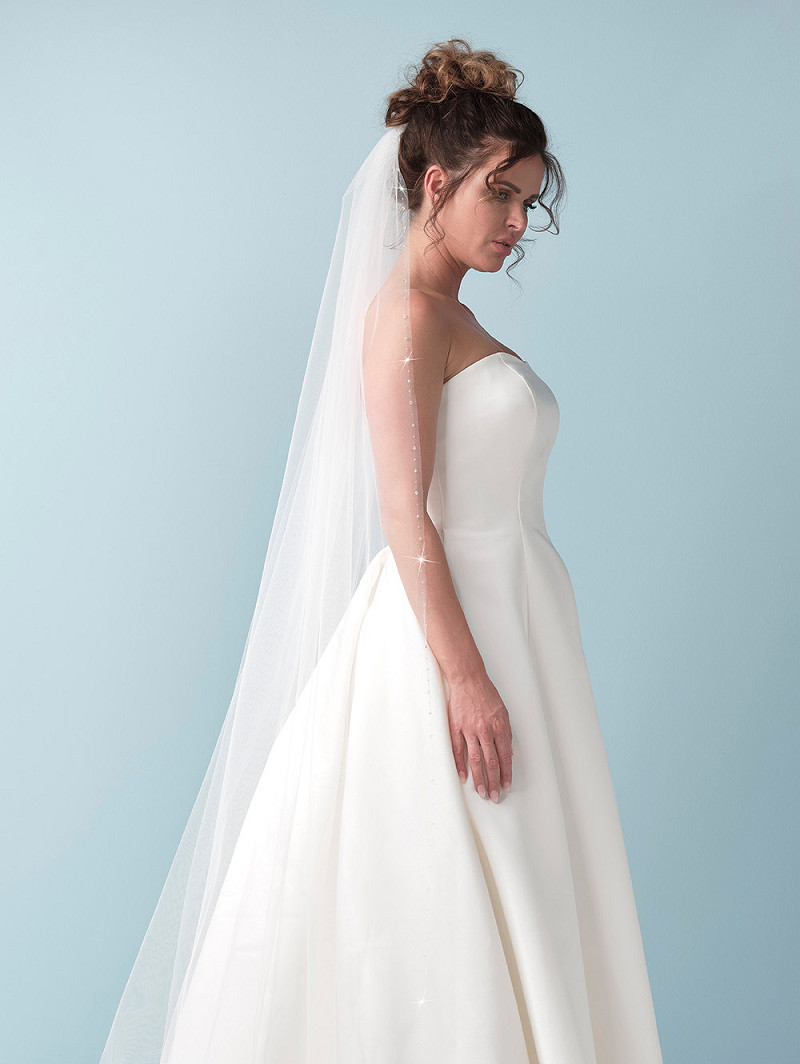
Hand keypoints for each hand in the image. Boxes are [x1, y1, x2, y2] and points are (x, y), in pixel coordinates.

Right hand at [446, 670, 512, 801]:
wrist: (469, 680)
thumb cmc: (486, 695)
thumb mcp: (504, 713)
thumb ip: (506, 734)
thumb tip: (508, 754)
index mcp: (500, 728)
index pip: (505, 757)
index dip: (506, 774)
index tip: (506, 786)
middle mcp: (486, 731)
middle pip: (491, 763)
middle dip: (494, 782)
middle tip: (495, 796)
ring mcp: (469, 730)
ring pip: (476, 760)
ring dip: (479, 779)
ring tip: (481, 792)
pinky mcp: (456, 728)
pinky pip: (458, 751)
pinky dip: (460, 765)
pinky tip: (463, 777)